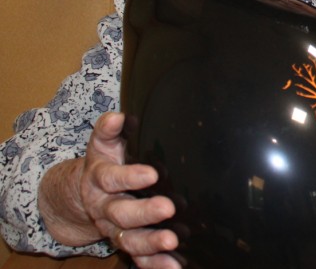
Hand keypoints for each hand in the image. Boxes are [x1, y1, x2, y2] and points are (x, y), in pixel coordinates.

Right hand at [39, 112, 178, 267]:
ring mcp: (115, 229)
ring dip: (150, 243)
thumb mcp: (104, 143)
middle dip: (143, 213)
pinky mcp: (127, 243)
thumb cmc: (107, 161)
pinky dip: (155, 264)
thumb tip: (117, 117)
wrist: (86, 192)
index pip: (110, 178)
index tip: (151, 174)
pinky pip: (138, 258)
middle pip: (120, 213)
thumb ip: (109, 130)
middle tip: (167, 208)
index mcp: (99, 179)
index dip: (128, 177)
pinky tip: (174, 267)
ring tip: (171, 242)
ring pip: (129, 239)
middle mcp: (105, 207)